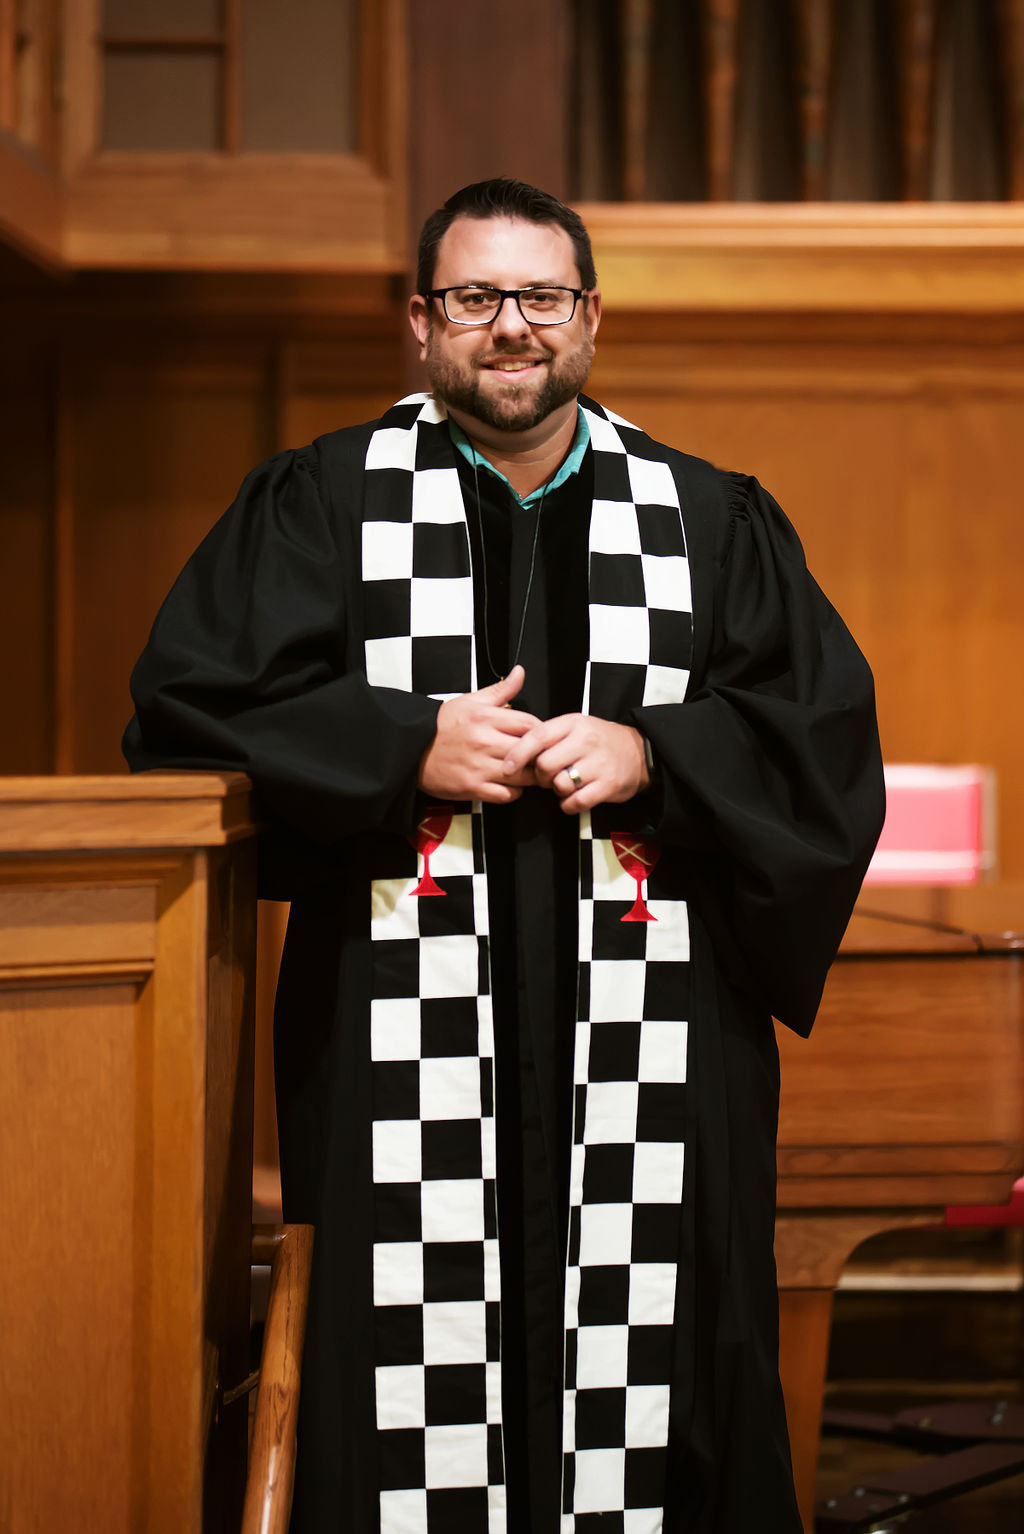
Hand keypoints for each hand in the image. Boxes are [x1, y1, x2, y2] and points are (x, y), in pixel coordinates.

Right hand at [418, 666, 539, 803]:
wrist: (412, 749)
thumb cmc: (441, 726)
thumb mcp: (471, 701)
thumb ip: (501, 690)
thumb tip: (519, 673)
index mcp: (485, 718)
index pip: (530, 724)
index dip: (541, 732)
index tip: (540, 737)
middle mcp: (484, 742)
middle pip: (530, 751)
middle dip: (538, 755)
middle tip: (538, 757)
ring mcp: (479, 766)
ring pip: (523, 775)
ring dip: (529, 775)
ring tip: (525, 771)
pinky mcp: (473, 787)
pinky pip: (507, 795)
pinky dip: (514, 792)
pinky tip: (510, 784)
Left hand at [502, 713, 649, 814]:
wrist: (638, 752)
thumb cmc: (600, 741)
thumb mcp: (575, 727)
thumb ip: (548, 736)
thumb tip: (515, 751)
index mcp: (573, 723)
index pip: (537, 736)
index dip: (518, 754)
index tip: (507, 767)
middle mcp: (585, 741)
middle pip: (544, 764)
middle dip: (540, 776)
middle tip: (547, 777)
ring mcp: (598, 763)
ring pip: (559, 784)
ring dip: (556, 790)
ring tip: (565, 784)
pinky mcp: (607, 785)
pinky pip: (575, 801)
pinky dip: (569, 804)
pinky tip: (573, 798)